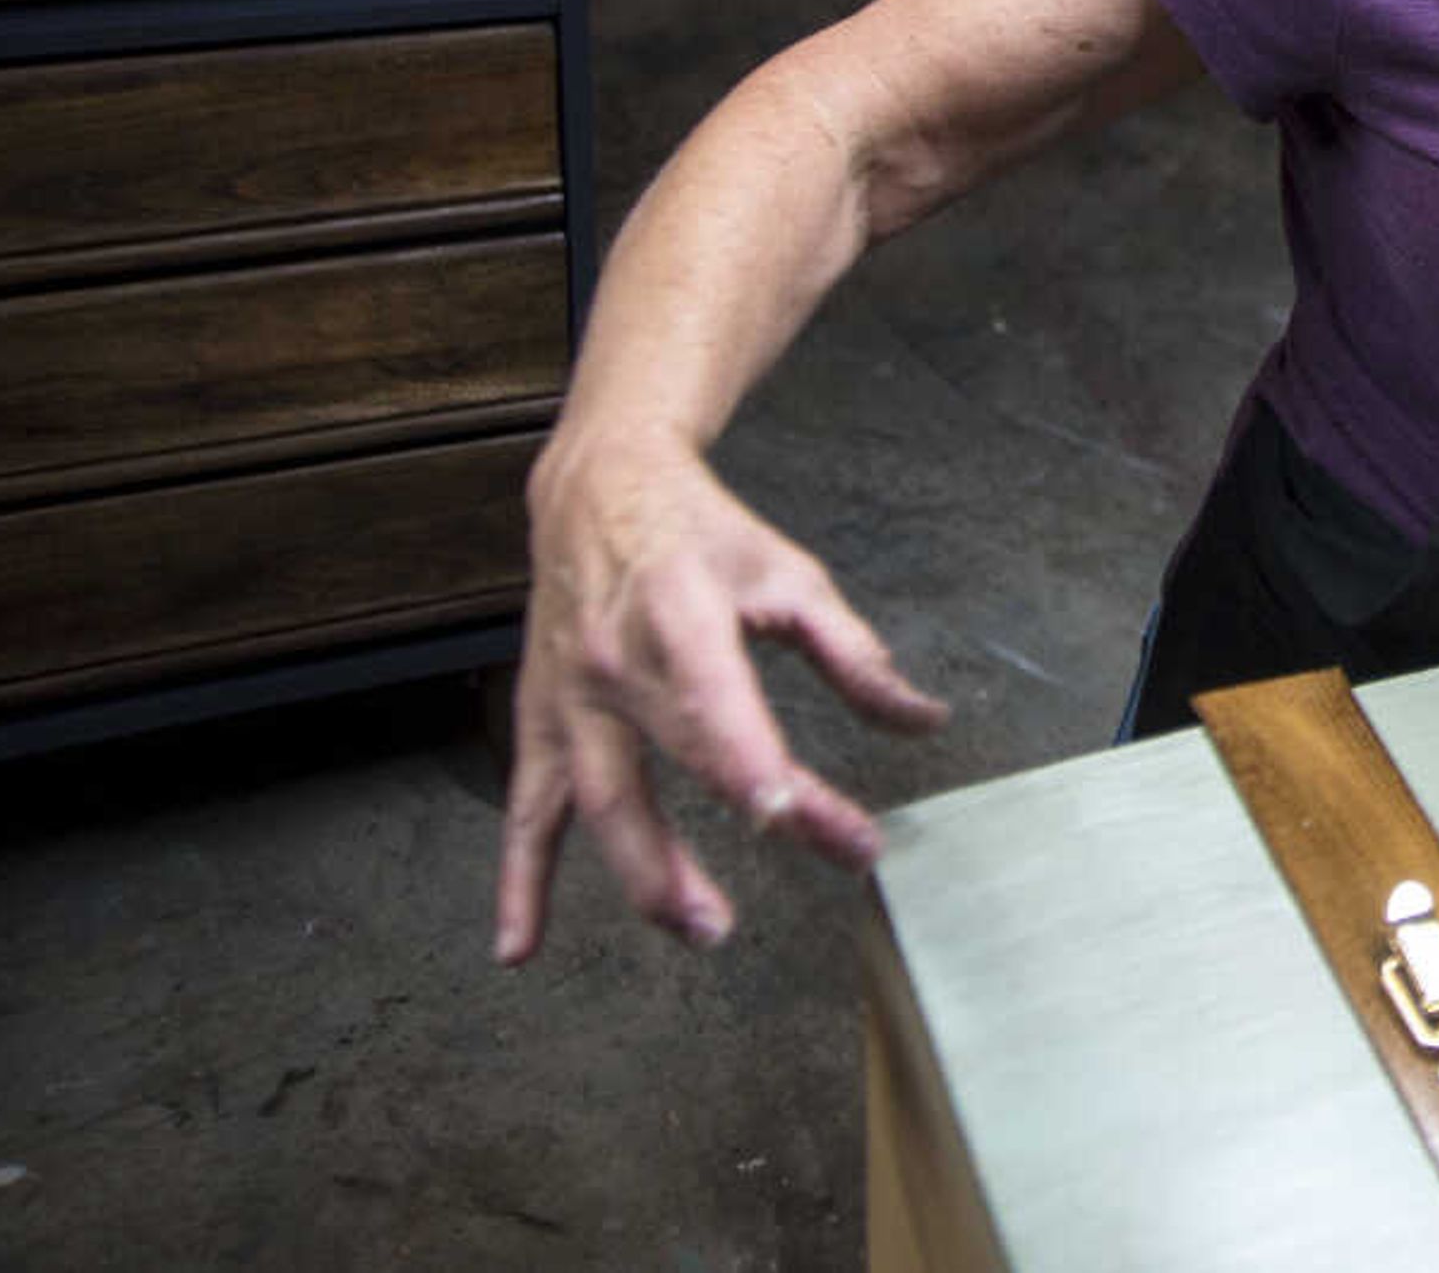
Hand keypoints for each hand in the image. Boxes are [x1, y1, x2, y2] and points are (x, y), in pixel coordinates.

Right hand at [492, 448, 947, 962]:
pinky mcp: (539, 722)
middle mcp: (614, 662)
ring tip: (699, 929)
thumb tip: (922, 722)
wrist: (595, 490)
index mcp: (680, 612)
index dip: (754, 765)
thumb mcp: (788, 575)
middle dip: (710, 841)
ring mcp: (569, 699)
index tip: (802, 818)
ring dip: (643, 875)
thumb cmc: (701, 535)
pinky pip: (525, 812)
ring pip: (598, 802)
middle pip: (665, 766)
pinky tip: (518, 948)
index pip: (716, 703)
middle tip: (762, 904)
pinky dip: (517, 883)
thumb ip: (854, 654)